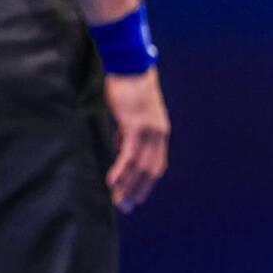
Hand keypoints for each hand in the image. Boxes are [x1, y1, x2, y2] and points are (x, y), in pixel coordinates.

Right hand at [105, 67, 169, 212]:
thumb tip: (121, 151)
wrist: (130, 66)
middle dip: (138, 190)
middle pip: (151, 170)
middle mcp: (159, 133)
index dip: (146, 184)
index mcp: (160, 132)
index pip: (157, 165)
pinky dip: (120, 170)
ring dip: (128, 185)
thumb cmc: (128, 90)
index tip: (135, 199)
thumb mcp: (131, 117)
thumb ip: (128, 135)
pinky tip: (111, 183)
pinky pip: (128, 153)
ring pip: (140, 165)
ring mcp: (149, 129)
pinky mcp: (135, 124)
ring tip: (117, 201)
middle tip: (125, 207)